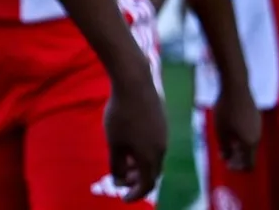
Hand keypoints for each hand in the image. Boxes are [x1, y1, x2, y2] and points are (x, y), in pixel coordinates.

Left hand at [103, 71, 167, 202]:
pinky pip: (155, 144)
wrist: (135, 81)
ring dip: (140, 164)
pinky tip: (130, 143)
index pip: (146, 185)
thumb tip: (118, 180)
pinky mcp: (163, 121)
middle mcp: (162, 148)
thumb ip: (117, 164)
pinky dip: (144, 151)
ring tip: (124, 161)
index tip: (123, 198)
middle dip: (137, 180)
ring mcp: (165, 134)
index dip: (134, 194)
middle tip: (121, 179)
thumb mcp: (114, 142)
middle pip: (152, 172)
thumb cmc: (121, 113)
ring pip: (154, 157)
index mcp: (151, 156)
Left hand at [211, 80, 259, 172]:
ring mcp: (259, 127)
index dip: (238, 167)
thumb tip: (226, 157)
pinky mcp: (257, 118)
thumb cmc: (226, 109)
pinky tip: (231, 131)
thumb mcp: (220, 130)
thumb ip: (224, 146)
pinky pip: (251, 134)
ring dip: (239, 147)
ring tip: (226, 143)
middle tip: (223, 155)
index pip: (249, 164)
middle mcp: (257, 137)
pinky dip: (242, 137)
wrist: (236, 86)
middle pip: (250, 155)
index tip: (227, 164)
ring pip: (250, 144)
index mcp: (250, 143)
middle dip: (237, 157)